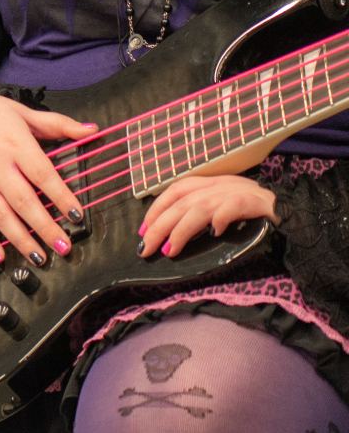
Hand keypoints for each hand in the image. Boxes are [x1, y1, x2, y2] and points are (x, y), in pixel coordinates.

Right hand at [0, 94, 96, 267]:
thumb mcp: (23, 111)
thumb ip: (58, 124)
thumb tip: (91, 130)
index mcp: (15, 145)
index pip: (42, 175)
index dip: (61, 196)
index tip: (77, 215)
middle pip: (24, 201)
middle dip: (45, 227)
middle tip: (64, 246)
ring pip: (0, 215)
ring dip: (20, 239)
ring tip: (40, 257)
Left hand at [139, 175, 277, 257]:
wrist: (290, 209)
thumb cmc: (252, 211)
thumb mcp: (222, 205)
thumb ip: (200, 212)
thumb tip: (170, 233)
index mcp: (210, 183)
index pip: (176, 191)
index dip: (156, 209)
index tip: (142, 231)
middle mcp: (219, 185)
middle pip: (181, 202)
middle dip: (159, 226)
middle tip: (146, 248)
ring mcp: (236, 192)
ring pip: (200, 208)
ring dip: (181, 230)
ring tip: (169, 250)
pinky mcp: (254, 203)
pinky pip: (232, 207)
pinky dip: (220, 218)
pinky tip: (214, 233)